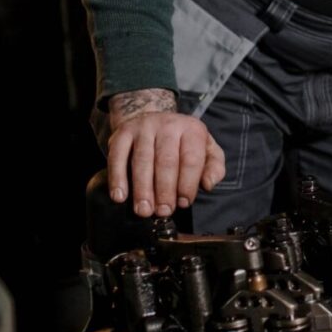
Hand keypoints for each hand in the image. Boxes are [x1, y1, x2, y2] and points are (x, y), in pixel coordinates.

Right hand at [106, 89, 226, 217]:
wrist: (154, 120)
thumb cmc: (183, 143)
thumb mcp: (207, 149)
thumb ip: (214, 167)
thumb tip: (208, 184)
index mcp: (192, 129)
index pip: (191, 159)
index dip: (187, 184)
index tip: (183, 203)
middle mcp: (168, 125)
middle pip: (166, 161)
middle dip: (165, 190)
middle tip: (163, 211)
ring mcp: (143, 127)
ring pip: (142, 160)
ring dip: (142, 188)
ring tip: (144, 210)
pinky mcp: (122, 133)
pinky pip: (117, 156)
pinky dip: (117, 177)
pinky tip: (119, 196)